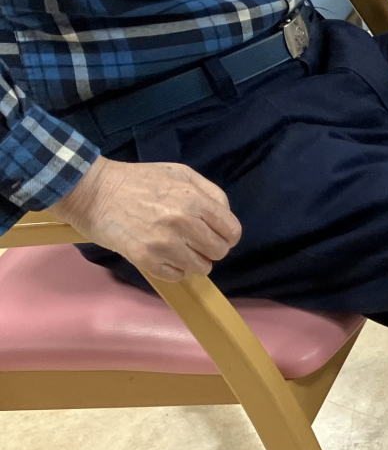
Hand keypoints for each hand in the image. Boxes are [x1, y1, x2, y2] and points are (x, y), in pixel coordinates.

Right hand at [48, 158, 241, 282]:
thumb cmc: (138, 180)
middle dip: (209, 249)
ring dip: (193, 262)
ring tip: (178, 250)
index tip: (216, 236)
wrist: (93, 191)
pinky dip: (173, 270)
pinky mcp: (144, 258)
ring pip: (200, 268)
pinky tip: (163, 257)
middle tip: (194, 242)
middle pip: (218, 252)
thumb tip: (225, 216)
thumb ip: (210, 193)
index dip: (227, 236)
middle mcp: (183, 223)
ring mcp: (164, 243)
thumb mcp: (181, 174)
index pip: (231, 232)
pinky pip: (175, 276)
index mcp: (195, 200)